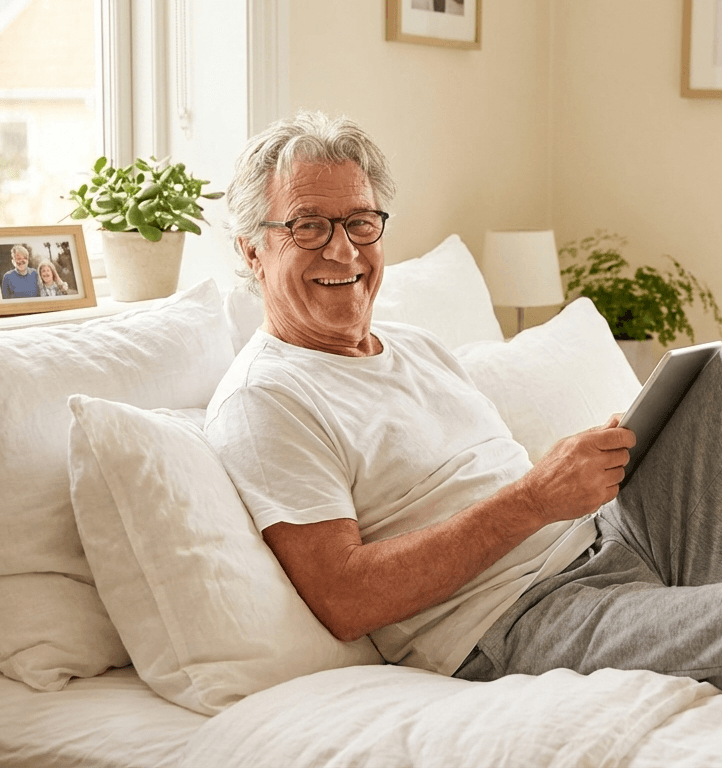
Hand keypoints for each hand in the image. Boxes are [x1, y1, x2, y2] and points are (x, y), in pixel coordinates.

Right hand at [519, 420, 635, 524]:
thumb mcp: (567, 444)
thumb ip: (595, 433)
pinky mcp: (597, 499)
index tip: (627, 439)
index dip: (628, 437)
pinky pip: (615, 489)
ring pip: (621, 473)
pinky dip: (606, 487)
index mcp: (583, 445)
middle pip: (623, 455)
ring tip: (593, 473)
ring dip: (611, 472)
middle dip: (616, 456)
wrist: (536, 497)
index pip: (620, 436)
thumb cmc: (548, 470)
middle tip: (602, 458)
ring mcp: (595, 482)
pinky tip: (591, 485)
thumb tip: (616, 420)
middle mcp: (590, 463)